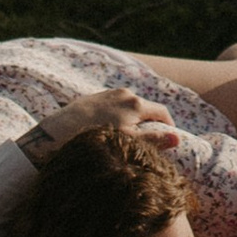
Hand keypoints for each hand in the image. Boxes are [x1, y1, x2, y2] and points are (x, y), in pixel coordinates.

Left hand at [22, 89, 175, 166]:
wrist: (59, 131)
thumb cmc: (96, 138)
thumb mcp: (128, 142)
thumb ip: (154, 140)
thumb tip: (177, 138)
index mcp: (136, 103)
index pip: (162, 112)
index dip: (169, 127)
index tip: (168, 141)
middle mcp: (125, 93)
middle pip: (147, 109)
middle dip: (151, 124)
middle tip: (149, 143)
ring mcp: (109, 94)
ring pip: (130, 107)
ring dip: (135, 120)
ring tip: (128, 139)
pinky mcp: (96, 97)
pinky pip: (116, 106)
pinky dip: (120, 117)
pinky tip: (110, 131)